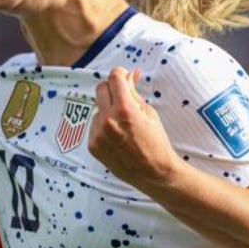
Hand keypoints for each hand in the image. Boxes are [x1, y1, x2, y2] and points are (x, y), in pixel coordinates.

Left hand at [88, 67, 181, 188]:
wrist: (153, 173)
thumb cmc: (156, 142)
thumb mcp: (148, 112)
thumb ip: (134, 92)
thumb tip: (130, 74)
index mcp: (125, 109)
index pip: (114, 77)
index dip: (120, 74)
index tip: (124, 78)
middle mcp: (108, 120)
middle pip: (100, 88)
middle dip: (112, 90)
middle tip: (123, 99)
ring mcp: (98, 134)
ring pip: (97, 108)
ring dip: (107, 110)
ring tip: (123, 126)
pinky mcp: (92, 145)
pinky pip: (94, 125)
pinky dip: (103, 127)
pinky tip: (117, 137)